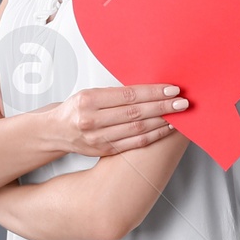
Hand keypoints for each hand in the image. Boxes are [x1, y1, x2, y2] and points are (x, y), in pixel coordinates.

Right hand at [49, 84, 190, 156]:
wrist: (57, 132)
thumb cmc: (77, 108)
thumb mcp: (90, 94)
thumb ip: (116, 93)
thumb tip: (150, 88)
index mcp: (89, 100)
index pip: (128, 95)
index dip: (153, 92)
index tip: (172, 89)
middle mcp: (92, 120)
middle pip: (135, 112)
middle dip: (162, 106)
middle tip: (182, 102)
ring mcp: (99, 138)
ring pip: (137, 129)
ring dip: (161, 121)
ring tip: (179, 115)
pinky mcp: (105, 151)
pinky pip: (135, 143)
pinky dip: (153, 135)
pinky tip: (166, 128)